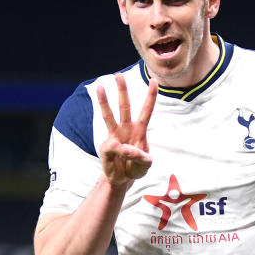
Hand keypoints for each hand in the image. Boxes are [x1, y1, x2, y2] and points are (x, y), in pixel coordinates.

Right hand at [96, 73, 157, 188]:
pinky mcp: (106, 146)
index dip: (151, 96)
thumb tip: (126, 149)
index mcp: (139, 130)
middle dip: (122, 90)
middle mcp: (126, 129)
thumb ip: (142, 158)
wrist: (121, 180)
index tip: (154, 81)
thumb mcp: (146, 165)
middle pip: (124, 106)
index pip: (146, 111)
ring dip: (104, 101)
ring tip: (100, 87)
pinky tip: (123, 158)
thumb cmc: (136, 168)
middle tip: (118, 75)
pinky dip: (121, 154)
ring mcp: (114, 136)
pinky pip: (114, 147)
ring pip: (108, 115)